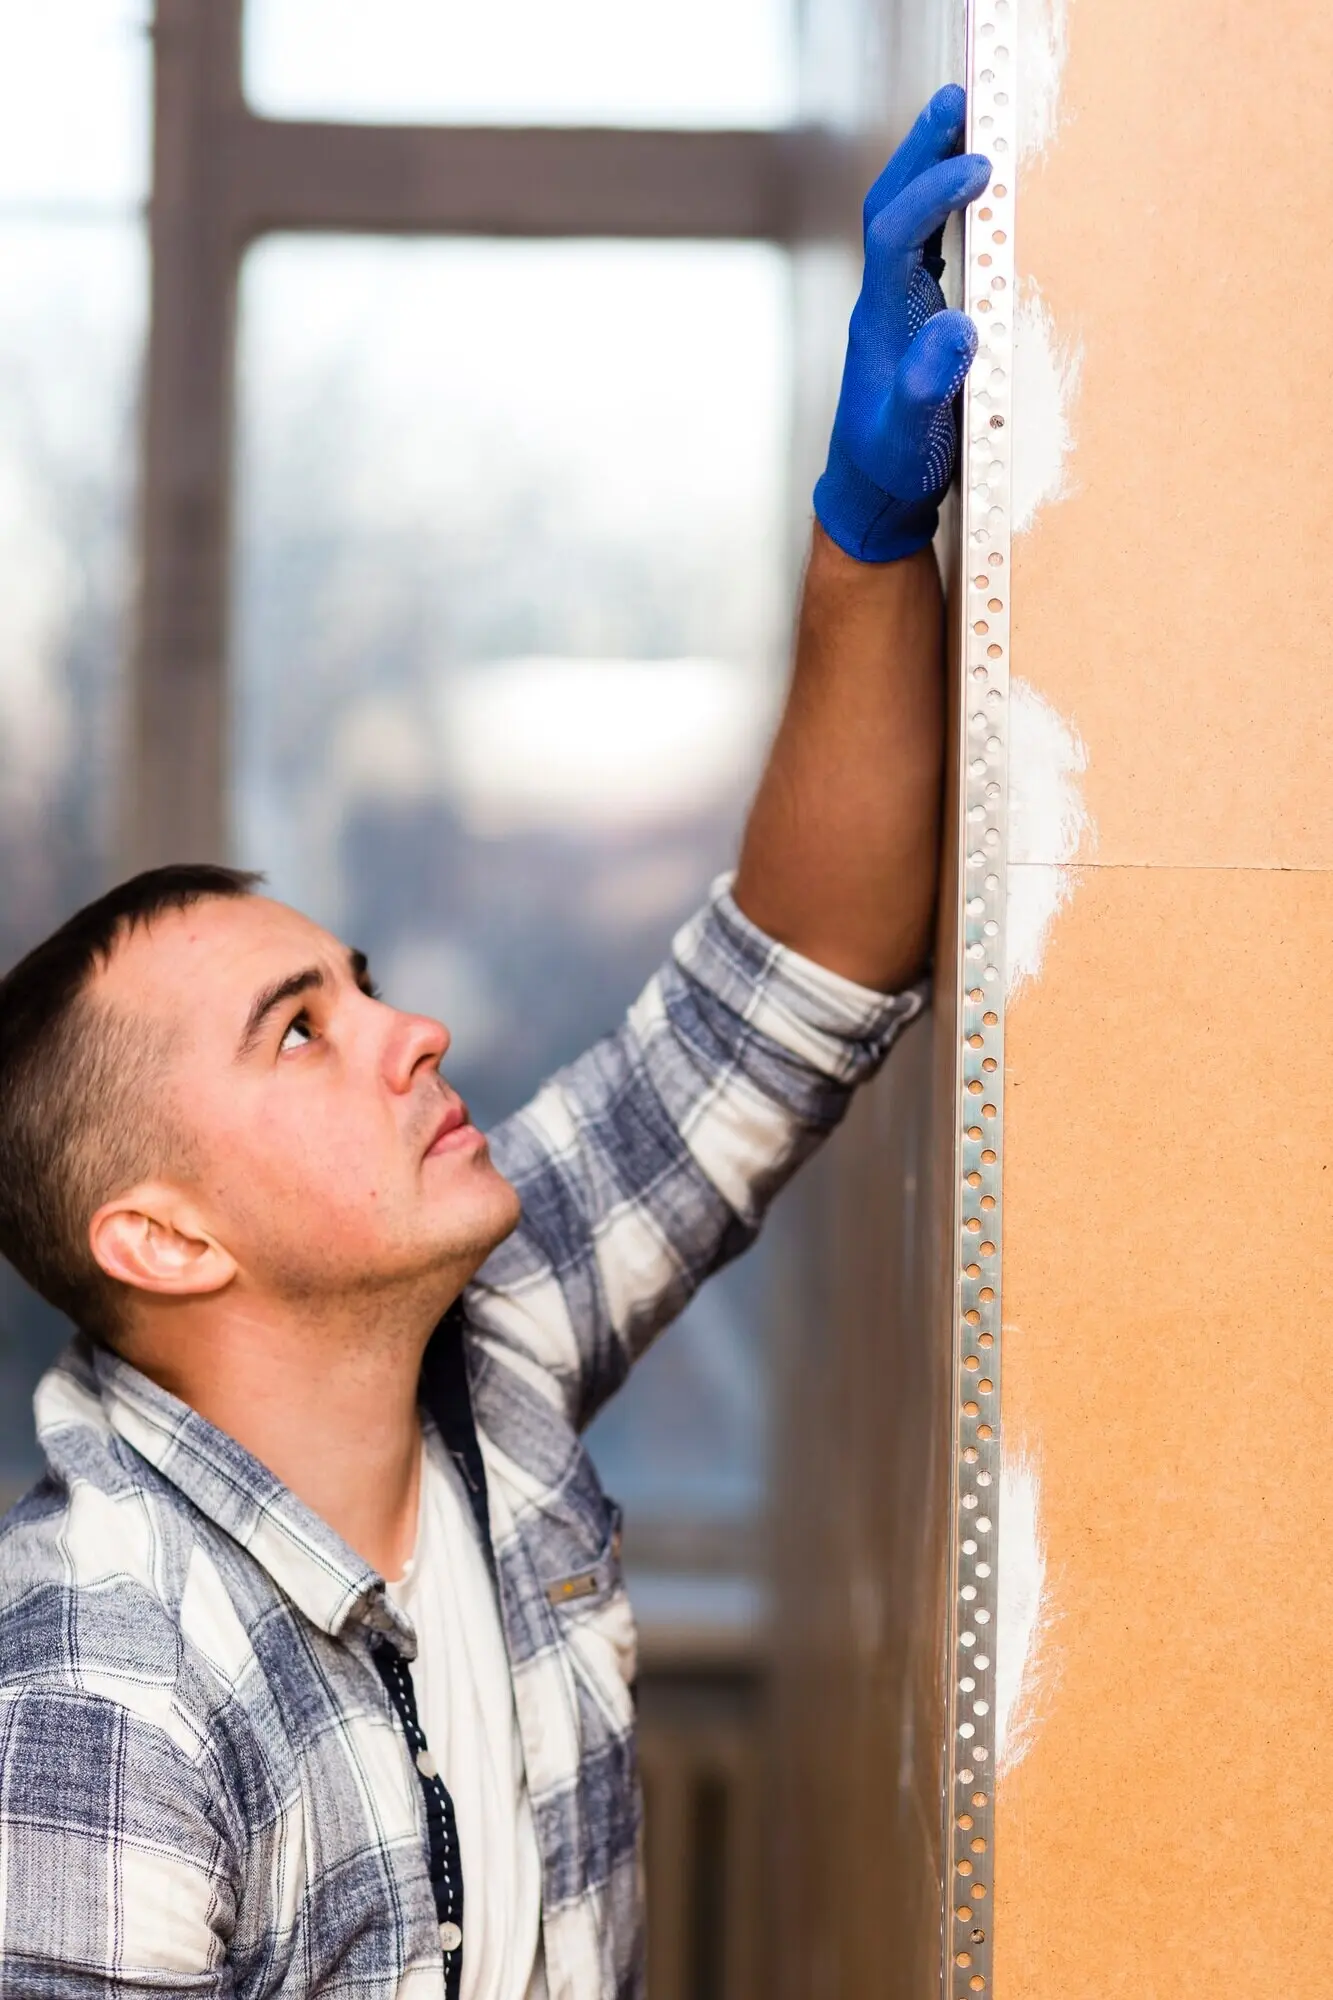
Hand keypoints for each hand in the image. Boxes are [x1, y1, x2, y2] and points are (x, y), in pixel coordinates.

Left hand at [814, 86, 991, 563]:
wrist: (871, 497)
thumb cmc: (891, 472)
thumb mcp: (910, 439)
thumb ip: (927, 386)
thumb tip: (957, 325)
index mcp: (881, 324)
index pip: (896, 235)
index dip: (932, 194)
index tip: (977, 167)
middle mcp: (883, 306)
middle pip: (890, 209)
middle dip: (921, 152)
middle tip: (956, 99)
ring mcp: (895, 311)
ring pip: (904, 221)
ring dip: (929, 168)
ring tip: (964, 119)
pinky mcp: (912, 323)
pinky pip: (924, 248)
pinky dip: (943, 210)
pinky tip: (970, 194)